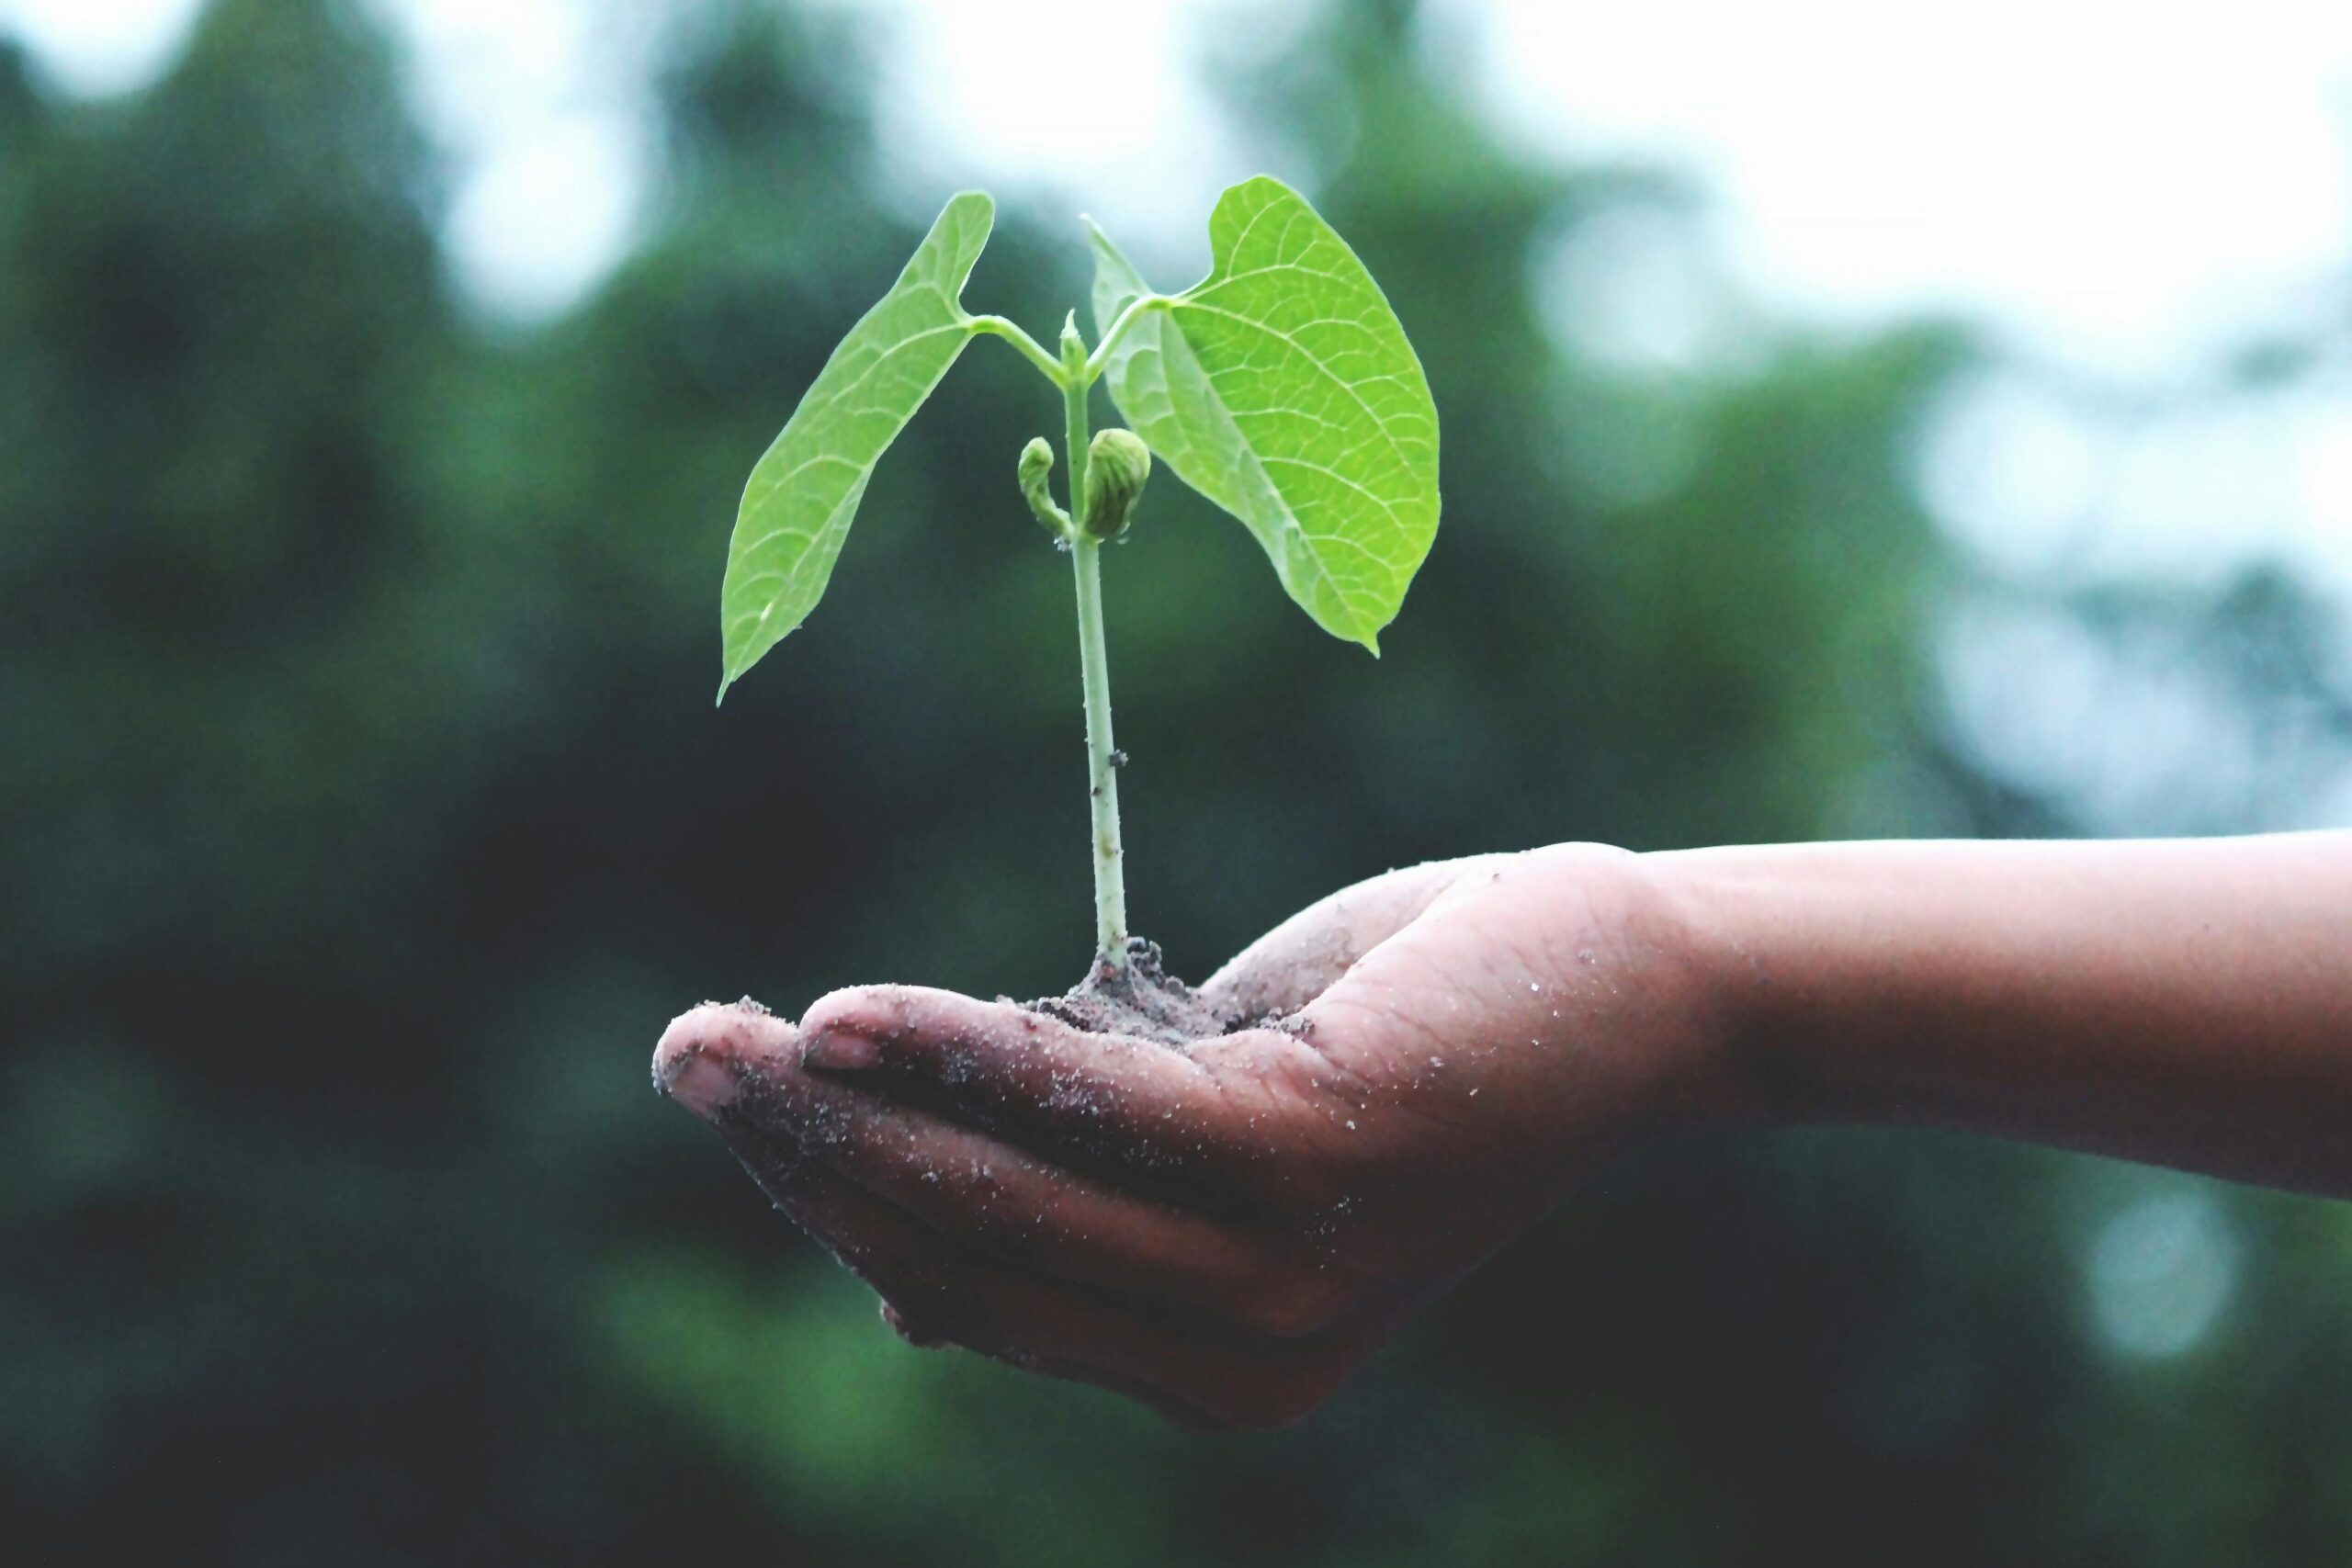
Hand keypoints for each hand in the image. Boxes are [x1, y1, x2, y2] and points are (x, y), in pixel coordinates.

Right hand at [653, 844, 1734, 1430]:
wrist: (1624, 986)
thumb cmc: (1405, 1036)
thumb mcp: (1217, 1126)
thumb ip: (1082, 1191)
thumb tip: (897, 1279)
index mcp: (1211, 1365)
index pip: (976, 1291)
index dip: (840, 1202)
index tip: (743, 1102)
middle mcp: (1242, 1359)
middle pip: (966, 1255)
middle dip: (807, 1158)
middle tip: (685, 1054)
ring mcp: (1282, 1276)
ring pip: (1007, 1195)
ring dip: (847, 1110)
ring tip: (725, 1038)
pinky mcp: (1313, 1163)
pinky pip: (1091, 1108)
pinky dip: (962, 1056)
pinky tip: (851, 1015)